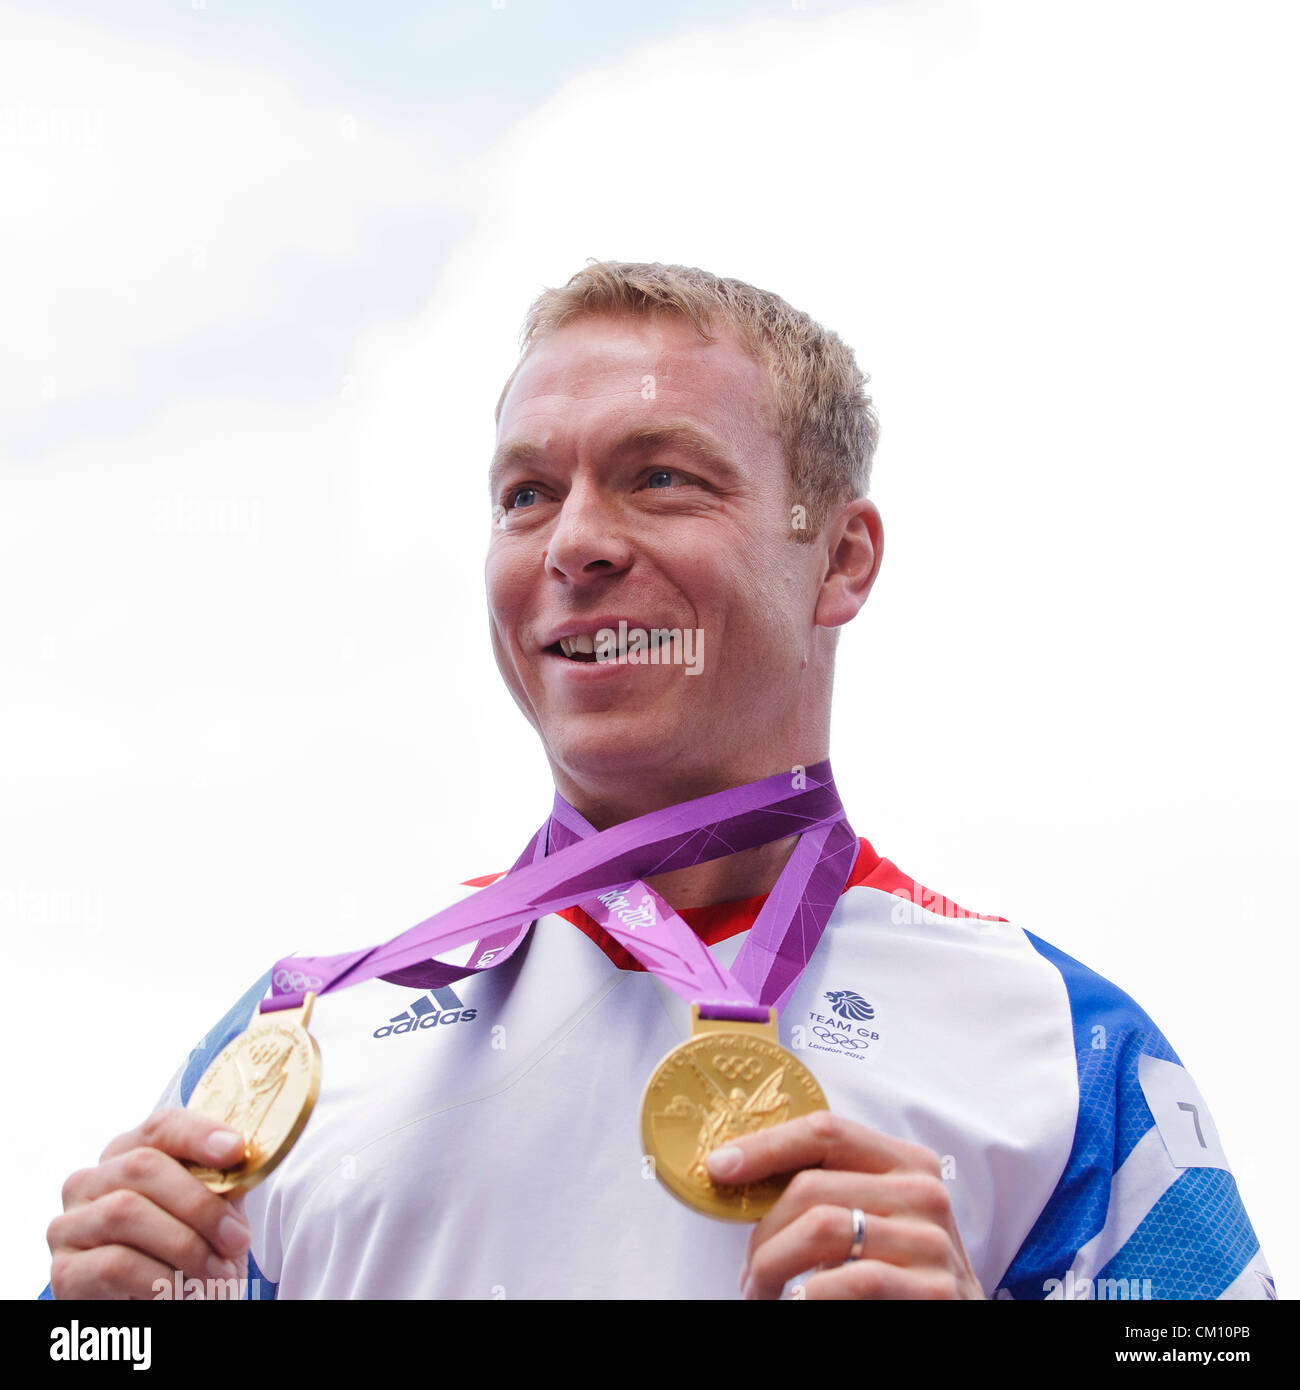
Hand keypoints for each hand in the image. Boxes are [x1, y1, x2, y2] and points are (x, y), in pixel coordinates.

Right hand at [48, 1109, 252, 1299]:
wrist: (161, 1308)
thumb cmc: (188, 1254)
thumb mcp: (210, 1212)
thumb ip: (221, 1181)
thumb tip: (242, 1154)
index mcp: (127, 1153)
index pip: (161, 1126)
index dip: (199, 1134)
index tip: (236, 1149)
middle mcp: (89, 1181)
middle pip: (144, 1166)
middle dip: (200, 1203)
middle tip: (236, 1239)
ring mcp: (69, 1225)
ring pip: (125, 1211)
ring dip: (184, 1245)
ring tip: (217, 1274)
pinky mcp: (64, 1272)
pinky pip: (113, 1263)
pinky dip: (158, 1278)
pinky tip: (179, 1290)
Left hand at [705, 1111, 984, 1299]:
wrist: (954, 1316)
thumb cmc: (898, 1267)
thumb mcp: (871, 1214)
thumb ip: (827, 1188)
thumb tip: (739, 1173)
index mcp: (905, 1160)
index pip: (825, 1131)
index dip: (766, 1145)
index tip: (719, 1166)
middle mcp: (924, 1191)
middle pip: (812, 1186)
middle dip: (763, 1230)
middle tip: (748, 1268)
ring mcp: (933, 1241)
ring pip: (823, 1229)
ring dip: (774, 1265)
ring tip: (762, 1291)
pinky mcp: (934, 1289)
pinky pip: (852, 1280)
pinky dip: (808, 1294)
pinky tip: (796, 1303)